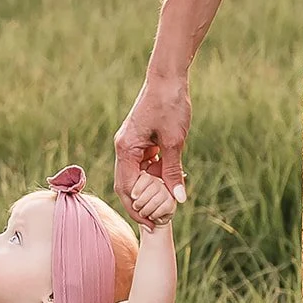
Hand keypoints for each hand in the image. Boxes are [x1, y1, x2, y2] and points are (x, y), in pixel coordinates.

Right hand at [114, 74, 190, 227]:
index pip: (127, 188)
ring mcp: (130, 144)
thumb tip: (178, 199)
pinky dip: (153, 177)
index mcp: (126, 150)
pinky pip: (143, 164)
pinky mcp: (140, 140)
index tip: (151, 224)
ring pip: (135, 176)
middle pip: (126, 185)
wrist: (168, 78)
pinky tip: (167, 185)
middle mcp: (124, 148)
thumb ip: (173, 171)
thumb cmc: (170, 105)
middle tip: (155, 222)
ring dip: (148, 191)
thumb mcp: (174, 142)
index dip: (138, 208)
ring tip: (164, 207)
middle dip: (139, 205)